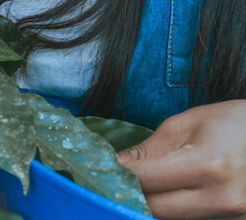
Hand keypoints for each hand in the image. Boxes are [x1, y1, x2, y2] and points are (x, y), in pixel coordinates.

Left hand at [117, 99, 245, 218]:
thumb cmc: (232, 123)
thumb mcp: (186, 123)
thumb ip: (150, 149)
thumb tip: (117, 165)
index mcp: (209, 164)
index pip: (145, 180)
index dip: (118, 174)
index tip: (102, 166)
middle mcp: (224, 198)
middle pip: (156, 209)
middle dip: (133, 193)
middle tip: (119, 178)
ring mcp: (235, 217)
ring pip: (173, 219)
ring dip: (155, 203)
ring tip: (150, 184)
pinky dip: (177, 209)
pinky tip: (172, 193)